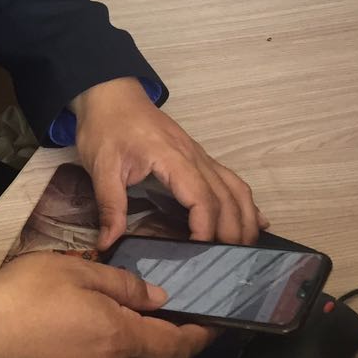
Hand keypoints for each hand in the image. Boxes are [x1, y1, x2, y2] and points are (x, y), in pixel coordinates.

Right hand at [0, 251, 214, 357]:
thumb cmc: (27, 294)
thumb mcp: (79, 271)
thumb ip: (123, 284)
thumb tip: (157, 297)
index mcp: (121, 337)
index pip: (177, 346)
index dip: (201, 336)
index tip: (216, 322)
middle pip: (155, 352)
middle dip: (170, 331)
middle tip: (176, 302)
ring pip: (129, 354)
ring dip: (139, 334)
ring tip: (133, 302)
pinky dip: (115, 339)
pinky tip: (98, 315)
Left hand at [70, 77, 267, 249]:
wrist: (110, 93)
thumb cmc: (106, 127)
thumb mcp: (100, 167)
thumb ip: (109, 205)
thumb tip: (108, 242)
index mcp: (172, 158)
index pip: (201, 197)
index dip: (205, 228)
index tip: (198, 252)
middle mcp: (194, 156)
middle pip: (225, 197)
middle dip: (231, 232)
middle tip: (227, 263)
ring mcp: (200, 155)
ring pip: (235, 188)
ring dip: (245, 219)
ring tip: (245, 249)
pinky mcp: (199, 156)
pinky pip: (230, 179)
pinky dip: (246, 202)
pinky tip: (257, 221)